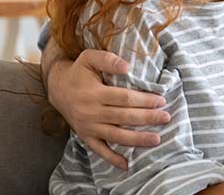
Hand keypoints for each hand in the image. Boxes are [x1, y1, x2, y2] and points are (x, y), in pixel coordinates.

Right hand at [47, 48, 170, 169]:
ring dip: (137, 139)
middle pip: (123, 117)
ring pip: (115, 135)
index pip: (124, 98)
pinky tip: (126, 165)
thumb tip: (127, 67)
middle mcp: (90, 112)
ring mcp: (88, 126)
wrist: (57, 88)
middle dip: (147, 118)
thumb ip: (108, 59)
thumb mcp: (89, 58)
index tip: (161, 100)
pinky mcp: (85, 136)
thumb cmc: (79, 71)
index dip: (144, 100)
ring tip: (157, 140)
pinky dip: (112, 158)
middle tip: (166, 118)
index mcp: (94, 93)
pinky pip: (99, 150)